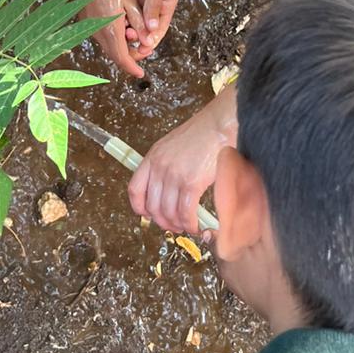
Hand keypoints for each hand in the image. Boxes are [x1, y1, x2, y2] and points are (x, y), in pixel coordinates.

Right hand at [67, 0, 149, 79]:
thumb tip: (147, 42)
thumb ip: (139, 24)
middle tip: (144, 50)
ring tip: (135, 35)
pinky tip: (122, 24)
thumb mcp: (131, 2)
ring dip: (121, 46)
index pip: (122, 58)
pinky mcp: (86, 20)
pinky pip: (101, 35)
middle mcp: (98, 32)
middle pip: (115, 54)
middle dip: (129, 57)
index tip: (141, 74)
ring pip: (108, 45)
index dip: (133, 68)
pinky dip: (113, 37)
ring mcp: (89, 26)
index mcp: (111, 30)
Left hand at [122, 0, 178, 60]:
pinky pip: (126, 8)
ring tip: (117, 39)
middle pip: (146, 28)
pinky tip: (112, 24)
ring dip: (127, 29)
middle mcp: (155, 3)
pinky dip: (121, 17)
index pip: (159, 29)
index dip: (150, 42)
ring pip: (134, 20)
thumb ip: (153, 7)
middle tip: (125, 49)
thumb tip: (150, 30)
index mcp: (167, 4)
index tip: (140, 52)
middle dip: (137, 39)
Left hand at [128, 88, 237, 234]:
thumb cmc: (201, 135)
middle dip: (162, 221)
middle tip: (172, 225)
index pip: (134, 190)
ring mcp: (174, 176)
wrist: (218, 126)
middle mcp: (159, 167)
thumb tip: (166, 191)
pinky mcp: (191, 182)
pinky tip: (195, 225)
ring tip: (185, 226)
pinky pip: (185, 212)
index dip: (139, 207)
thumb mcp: (172, 147)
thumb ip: (164, 166)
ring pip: (168, 212)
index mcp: (152, 157)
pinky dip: (189, 223)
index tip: (148, 215)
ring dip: (177, 225)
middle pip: (152, 206)